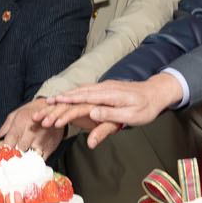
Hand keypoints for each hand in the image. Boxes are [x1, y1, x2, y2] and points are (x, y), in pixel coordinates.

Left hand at [0, 98, 64, 154]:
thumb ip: (5, 127)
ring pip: (29, 157)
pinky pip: (39, 160)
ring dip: (23, 160)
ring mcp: (42, 140)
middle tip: (10, 159)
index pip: (9, 141)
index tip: (1, 154)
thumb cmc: (32, 112)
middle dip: (13, 156)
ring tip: (20, 160)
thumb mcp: (16, 114)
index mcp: (21, 123)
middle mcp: (31, 132)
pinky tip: (30, 160)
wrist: (54, 109)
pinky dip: (34, 162)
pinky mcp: (49, 147)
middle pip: (18, 151)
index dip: (3, 150)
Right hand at [40, 75, 183, 146]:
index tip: (54, 103)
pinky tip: (68, 96)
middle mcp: (105, 88)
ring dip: (65, 94)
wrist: (156, 93)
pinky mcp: (106, 87)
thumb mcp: (131, 116)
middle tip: (45, 104)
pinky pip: (86, 89)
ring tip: (51, 100)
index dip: (68, 100)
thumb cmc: (145, 108)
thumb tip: (92, 114)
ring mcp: (105, 86)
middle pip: (78, 92)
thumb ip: (111, 115)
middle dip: (61, 98)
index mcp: (110, 95)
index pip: (84, 97)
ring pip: (81, 89)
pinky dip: (74, 92)